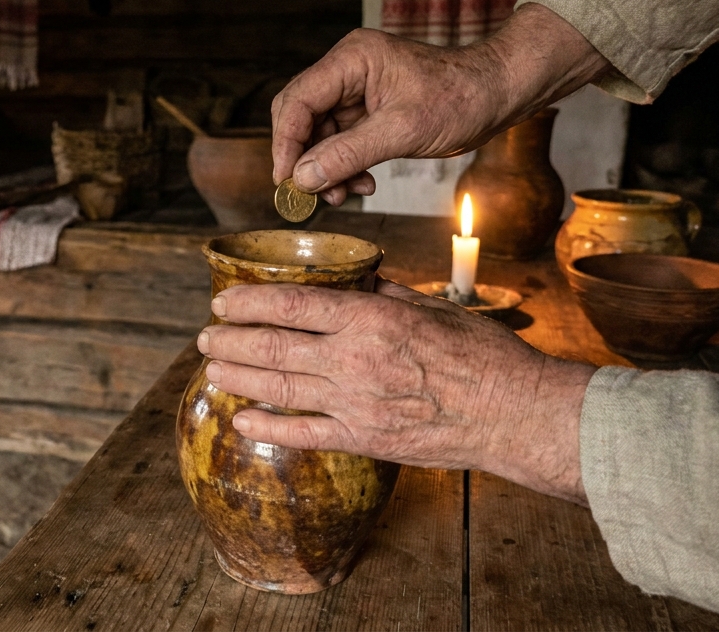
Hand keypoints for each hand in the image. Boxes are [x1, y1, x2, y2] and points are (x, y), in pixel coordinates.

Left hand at [194, 277, 595, 504]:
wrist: (513, 413)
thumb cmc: (481, 356)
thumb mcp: (432, 307)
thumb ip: (385, 294)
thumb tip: (355, 280)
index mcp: (372, 319)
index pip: (294, 305)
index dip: (250, 301)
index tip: (224, 300)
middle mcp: (356, 359)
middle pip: (275, 346)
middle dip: (232, 339)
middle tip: (205, 335)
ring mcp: (357, 402)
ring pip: (279, 386)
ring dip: (238, 376)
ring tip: (212, 368)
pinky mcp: (365, 439)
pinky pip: (305, 432)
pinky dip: (269, 426)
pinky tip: (243, 419)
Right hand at [270, 4, 612, 203]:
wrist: (501, 93)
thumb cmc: (462, 98)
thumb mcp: (403, 131)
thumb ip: (348, 153)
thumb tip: (303, 178)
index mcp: (351, 60)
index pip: (297, 101)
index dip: (286, 143)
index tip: (286, 180)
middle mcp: (347, 69)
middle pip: (301, 116)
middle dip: (304, 158)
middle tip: (310, 194)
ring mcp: (357, 89)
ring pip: (319, 133)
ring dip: (326, 167)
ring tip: (344, 194)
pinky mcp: (369, 108)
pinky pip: (341, 139)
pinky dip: (345, 164)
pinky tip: (361, 183)